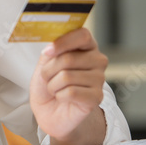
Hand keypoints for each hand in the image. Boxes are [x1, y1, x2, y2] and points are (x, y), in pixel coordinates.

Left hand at [29, 27, 107, 144]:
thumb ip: (52, 49)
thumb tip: (51, 45)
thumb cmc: (49, 82)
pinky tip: (62, 97)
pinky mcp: (97, 97)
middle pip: (68, 58)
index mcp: (86, 46)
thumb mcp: (46, 61)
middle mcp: (97, 60)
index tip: (47, 52)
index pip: (82, 34)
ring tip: (55, 88)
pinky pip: (71, 92)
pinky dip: (59, 95)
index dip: (63, 42)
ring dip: (52, 85)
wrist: (49, 109)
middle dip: (49, 70)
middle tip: (48, 77)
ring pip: (66, 76)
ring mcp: (100, 79)